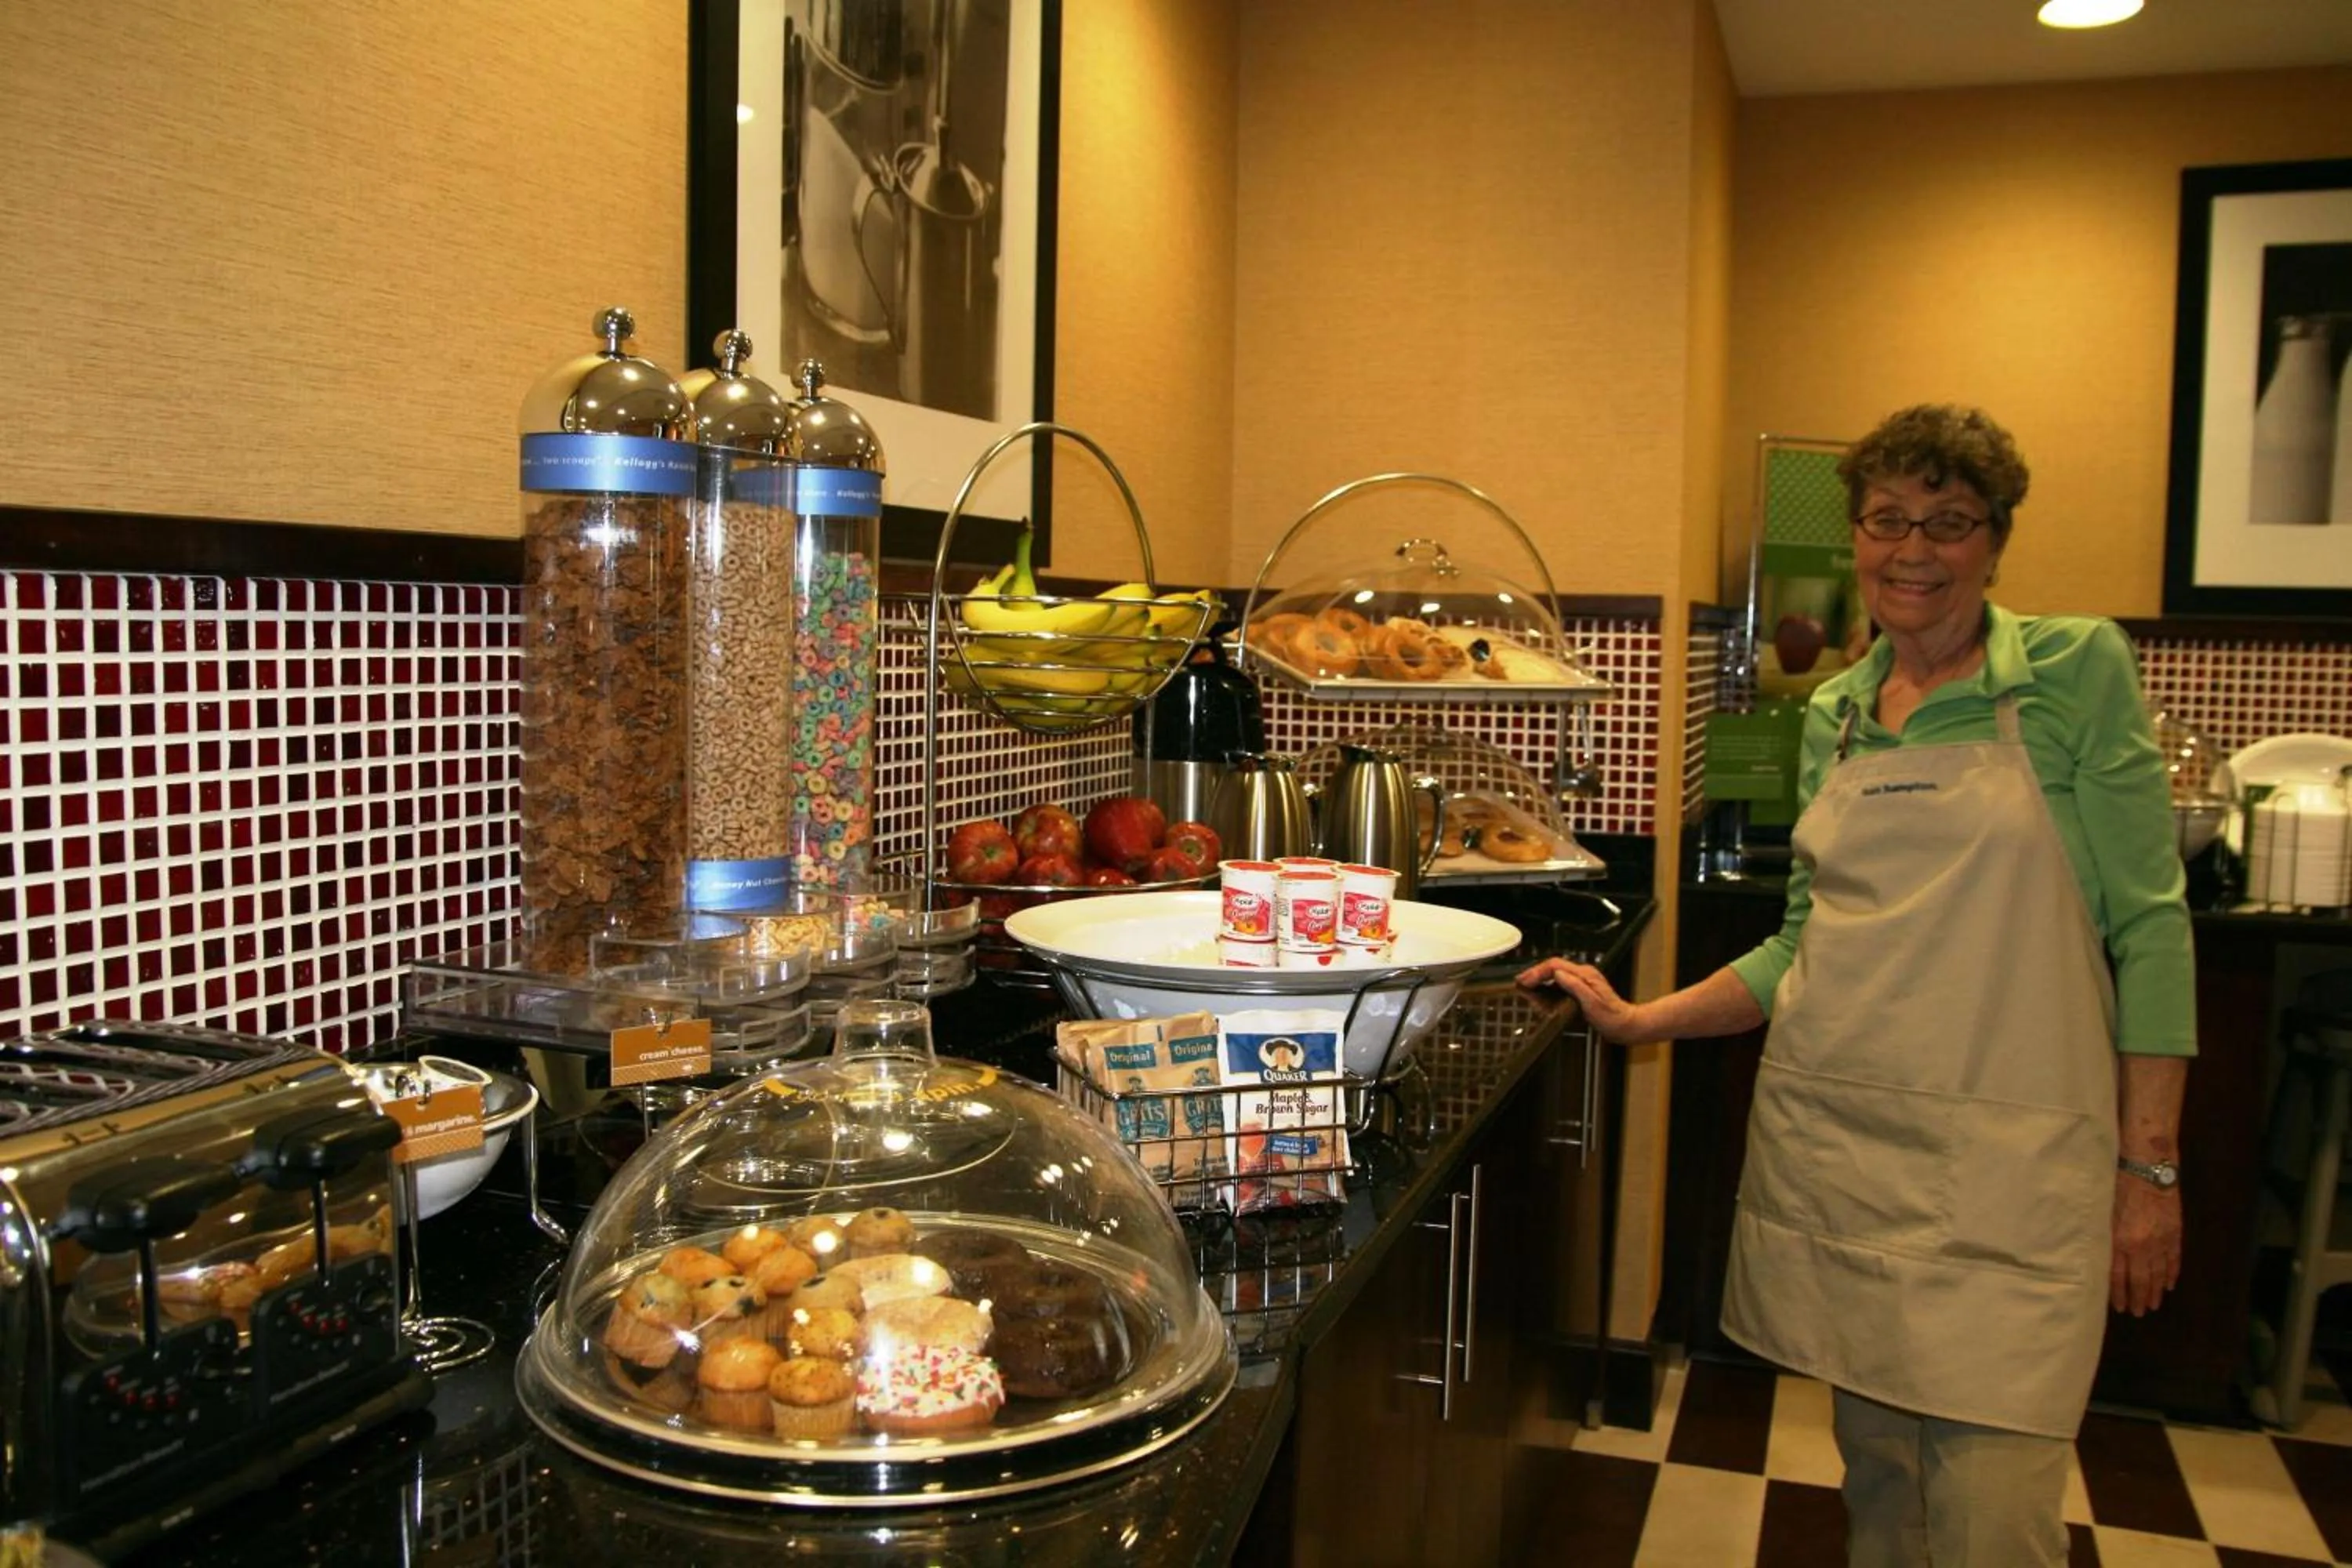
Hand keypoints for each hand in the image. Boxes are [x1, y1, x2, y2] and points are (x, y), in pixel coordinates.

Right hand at [1517, 957, 1645, 1042]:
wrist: (1626, 1025)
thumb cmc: (1612, 1018)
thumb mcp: (1592, 1003)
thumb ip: (1575, 987)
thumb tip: (1558, 974)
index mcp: (1585, 975)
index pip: (1555, 965)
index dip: (1538, 971)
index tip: (1526, 980)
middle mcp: (1584, 975)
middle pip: (1554, 966)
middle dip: (1535, 972)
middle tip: (1520, 980)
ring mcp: (1584, 981)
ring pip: (1556, 972)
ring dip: (1540, 976)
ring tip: (1526, 983)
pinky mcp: (1583, 989)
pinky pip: (1561, 981)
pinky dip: (1548, 983)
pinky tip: (1542, 990)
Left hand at [2110, 1173, 2181, 1315]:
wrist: (2147, 1170)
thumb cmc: (2118, 1187)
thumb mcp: (2105, 1214)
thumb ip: (2107, 1237)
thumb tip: (2104, 1259)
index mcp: (2120, 1241)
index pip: (2118, 1276)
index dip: (2119, 1294)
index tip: (2120, 1307)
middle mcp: (2141, 1246)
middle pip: (2140, 1280)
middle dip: (2139, 1298)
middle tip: (2139, 1313)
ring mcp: (2161, 1241)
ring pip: (2158, 1274)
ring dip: (2156, 1291)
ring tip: (2153, 1305)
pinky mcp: (2175, 1234)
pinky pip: (2174, 1260)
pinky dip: (2171, 1274)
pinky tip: (2169, 1284)